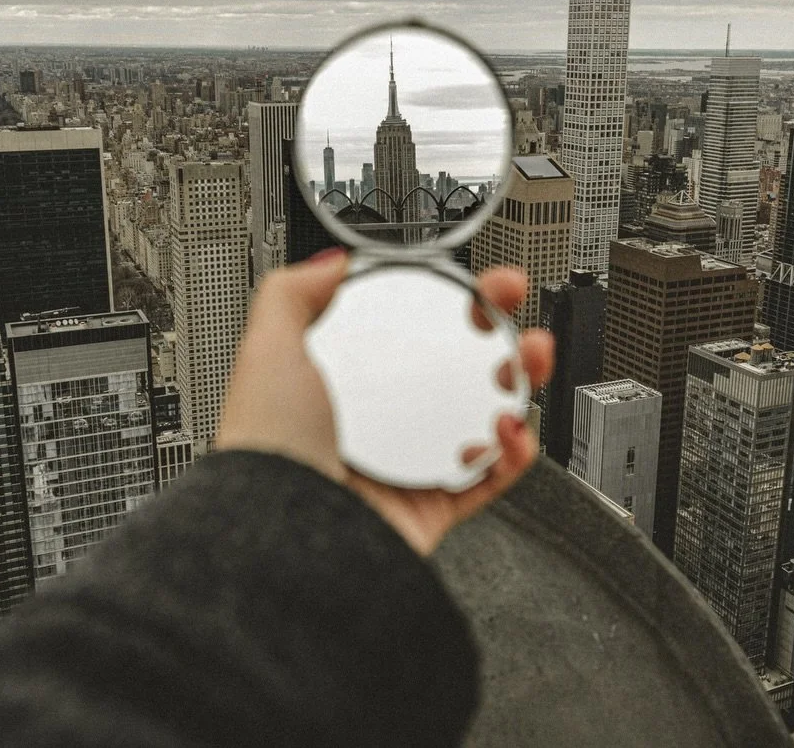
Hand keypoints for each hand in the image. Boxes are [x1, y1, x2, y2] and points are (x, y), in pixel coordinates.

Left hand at [215, 249, 553, 555]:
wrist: (282, 530)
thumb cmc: (265, 446)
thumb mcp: (267, 347)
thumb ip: (293, 294)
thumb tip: (331, 262)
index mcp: (340, 385)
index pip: (406, 333)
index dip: (444, 304)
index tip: (471, 283)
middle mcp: (377, 425)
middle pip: (456, 372)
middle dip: (498, 335)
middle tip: (515, 315)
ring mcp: (406, 466)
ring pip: (483, 421)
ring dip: (517, 386)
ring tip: (528, 363)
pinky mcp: (430, 506)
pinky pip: (488, 479)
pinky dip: (513, 454)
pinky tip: (511, 428)